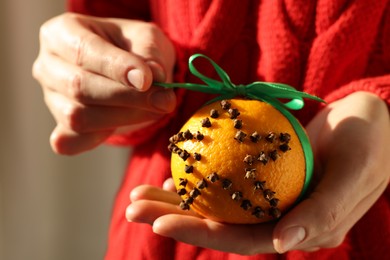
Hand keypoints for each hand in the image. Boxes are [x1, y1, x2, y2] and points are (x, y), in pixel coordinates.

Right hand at [33, 13, 175, 154]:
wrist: (130, 70)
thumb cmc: (133, 47)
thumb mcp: (146, 38)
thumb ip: (149, 55)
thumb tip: (154, 78)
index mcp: (62, 33)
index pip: (84, 51)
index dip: (116, 68)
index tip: (148, 80)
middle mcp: (48, 66)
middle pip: (79, 88)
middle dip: (127, 97)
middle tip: (164, 100)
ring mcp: (51, 100)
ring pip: (78, 117)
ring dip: (123, 117)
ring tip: (154, 108)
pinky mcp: (61, 127)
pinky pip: (73, 142)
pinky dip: (100, 138)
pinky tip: (124, 123)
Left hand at [126, 91, 389, 254]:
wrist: (367, 119)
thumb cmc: (368, 143)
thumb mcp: (356, 172)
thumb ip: (325, 211)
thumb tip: (285, 245)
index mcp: (298, 228)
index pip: (243, 239)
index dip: (203, 233)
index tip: (163, 221)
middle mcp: (276, 218)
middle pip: (218, 223)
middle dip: (174, 217)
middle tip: (133, 205)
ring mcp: (264, 197)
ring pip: (214, 203)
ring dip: (175, 199)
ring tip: (137, 194)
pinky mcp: (258, 175)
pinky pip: (222, 179)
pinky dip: (196, 176)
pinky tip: (171, 172)